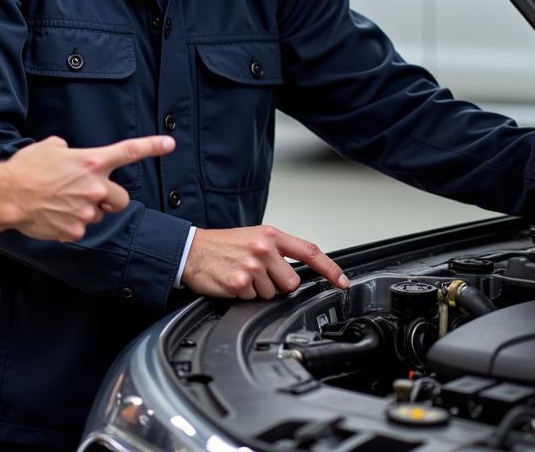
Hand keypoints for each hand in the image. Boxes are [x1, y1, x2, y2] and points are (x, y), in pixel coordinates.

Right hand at [0, 135, 174, 241]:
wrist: (6, 195)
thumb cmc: (25, 168)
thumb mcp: (51, 147)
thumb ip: (69, 152)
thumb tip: (70, 156)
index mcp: (92, 161)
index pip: (129, 151)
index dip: (152, 146)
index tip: (169, 143)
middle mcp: (94, 186)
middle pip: (121, 199)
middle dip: (110, 199)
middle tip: (91, 195)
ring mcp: (86, 211)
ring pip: (99, 215)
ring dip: (87, 211)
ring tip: (62, 203)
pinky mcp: (75, 230)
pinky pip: (81, 229)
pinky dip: (70, 224)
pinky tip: (53, 215)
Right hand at [182, 224, 347, 299]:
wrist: (192, 250)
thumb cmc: (223, 245)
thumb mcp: (253, 238)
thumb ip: (277, 251)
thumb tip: (296, 270)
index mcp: (270, 235)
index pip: (309, 251)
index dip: (330, 269)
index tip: (342, 282)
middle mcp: (263, 249)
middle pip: (292, 282)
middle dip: (278, 283)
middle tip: (258, 273)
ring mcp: (252, 266)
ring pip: (272, 294)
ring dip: (259, 290)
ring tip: (242, 274)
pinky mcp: (239, 282)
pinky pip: (253, 300)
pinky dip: (244, 295)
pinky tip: (233, 281)